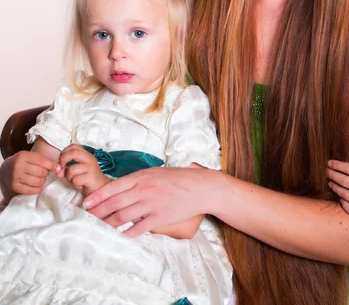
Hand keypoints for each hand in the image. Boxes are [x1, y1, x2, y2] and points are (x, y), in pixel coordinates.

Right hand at [1, 150, 61, 194]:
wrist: (6, 169)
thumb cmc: (24, 162)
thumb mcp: (32, 156)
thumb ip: (45, 161)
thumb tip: (59, 168)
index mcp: (23, 156)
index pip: (42, 161)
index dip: (52, 165)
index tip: (58, 168)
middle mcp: (18, 166)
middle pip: (41, 172)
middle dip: (45, 173)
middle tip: (43, 173)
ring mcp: (15, 177)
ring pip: (37, 182)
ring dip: (42, 181)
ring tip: (40, 179)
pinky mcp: (14, 186)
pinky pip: (31, 190)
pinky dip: (37, 189)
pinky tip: (38, 186)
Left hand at [59, 145, 110, 194]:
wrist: (100, 187)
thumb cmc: (87, 178)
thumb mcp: (75, 171)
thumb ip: (66, 169)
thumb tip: (57, 170)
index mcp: (86, 155)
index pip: (73, 146)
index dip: (64, 152)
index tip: (61, 161)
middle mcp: (89, 159)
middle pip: (73, 152)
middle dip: (63, 160)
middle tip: (62, 168)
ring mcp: (91, 167)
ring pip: (72, 169)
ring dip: (69, 177)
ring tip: (75, 180)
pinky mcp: (91, 177)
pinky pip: (76, 179)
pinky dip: (75, 184)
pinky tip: (80, 185)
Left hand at [82, 166, 219, 237]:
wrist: (201, 187)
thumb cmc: (179, 178)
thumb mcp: (157, 173)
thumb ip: (139, 181)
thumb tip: (121, 189)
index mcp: (143, 176)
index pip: (114, 187)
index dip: (98, 196)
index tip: (86, 203)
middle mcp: (144, 189)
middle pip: (114, 203)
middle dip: (97, 211)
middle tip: (86, 218)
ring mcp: (152, 204)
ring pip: (123, 216)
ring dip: (108, 223)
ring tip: (98, 227)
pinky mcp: (160, 217)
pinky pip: (138, 228)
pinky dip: (126, 233)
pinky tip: (119, 236)